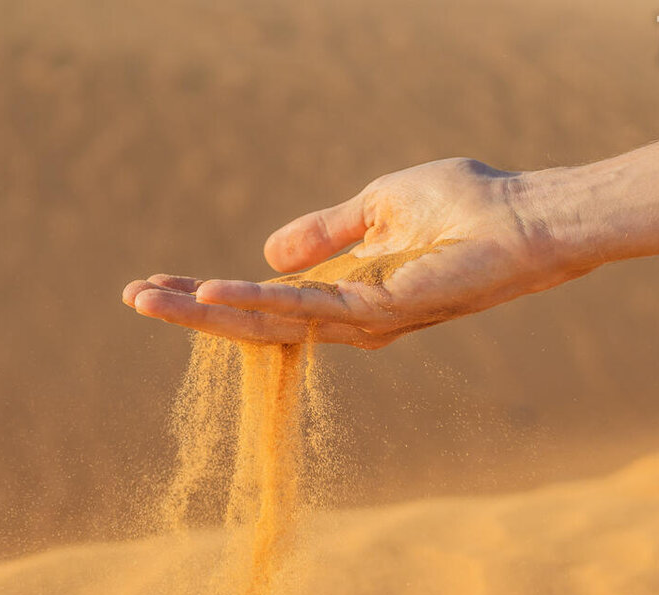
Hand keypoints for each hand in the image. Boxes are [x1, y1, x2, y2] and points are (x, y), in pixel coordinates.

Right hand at [122, 158, 586, 348]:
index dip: (211, 294)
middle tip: (132, 298)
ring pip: (265, 321)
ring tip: (145, 298)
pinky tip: (206, 293)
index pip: (264, 300)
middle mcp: (348, 319)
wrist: (526, 219)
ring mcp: (361, 323)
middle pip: (254, 320)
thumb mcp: (377, 207)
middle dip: (191, 312)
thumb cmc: (467, 208)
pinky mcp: (377, 314)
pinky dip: (251, 302)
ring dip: (202, 312)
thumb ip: (325, 232)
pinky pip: (301, 311)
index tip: (159, 282)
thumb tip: (267, 255)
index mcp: (346, 292)